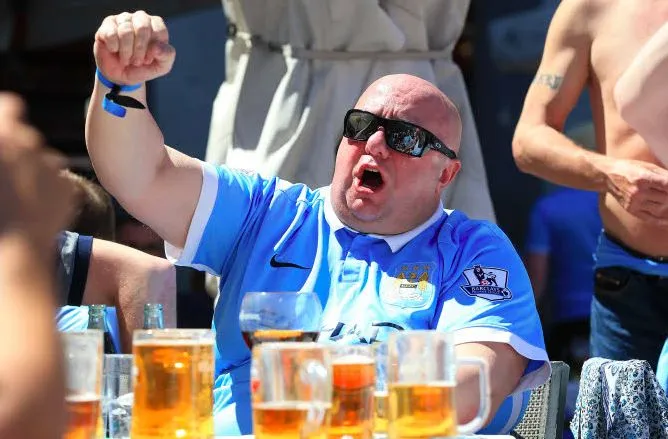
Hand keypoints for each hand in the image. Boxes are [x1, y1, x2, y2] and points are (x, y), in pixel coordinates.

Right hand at [0, 93, 76, 245]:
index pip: (10, 107)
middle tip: (6, 178)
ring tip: (17, 198)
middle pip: (25, 137)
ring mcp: (52, 166)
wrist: (11, 252)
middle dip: (17, 151)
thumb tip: (9, 141)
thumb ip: (2, 149)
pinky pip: (57, 183)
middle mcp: (29, 143)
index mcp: (2, 134)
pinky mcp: (67, 188)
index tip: (3, 131)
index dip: (6, 117)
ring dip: (33, 171)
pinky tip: (33, 210)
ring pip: (43, 160)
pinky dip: (48, 192)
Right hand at [94, 11, 174, 84]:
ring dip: (126, 52)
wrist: (121, 76)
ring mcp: (123, 19)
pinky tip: (114, 51)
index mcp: (155, 25)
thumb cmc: (143, 67)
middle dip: (140, 50)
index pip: (159, 30)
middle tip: (137, 61)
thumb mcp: (161, 66)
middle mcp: (140, 18)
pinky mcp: (107, 25)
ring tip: (126, 59)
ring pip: (126, 31)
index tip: (149, 59)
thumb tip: (156, 47)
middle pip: (142, 28)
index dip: (154, 50)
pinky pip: (111, 34)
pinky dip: (114, 48)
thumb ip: (167, 55)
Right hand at [606, 158, 667, 223]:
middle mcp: (638, 192)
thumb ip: (665, 175)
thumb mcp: (648, 167)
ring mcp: (634, 203)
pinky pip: (650, 219)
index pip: (667, 186)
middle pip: (666, 198)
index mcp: (643, 178)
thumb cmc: (631, 168)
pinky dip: (662, 221)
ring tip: (666, 199)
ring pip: (661, 208)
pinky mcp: (631, 210)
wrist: (608, 176)